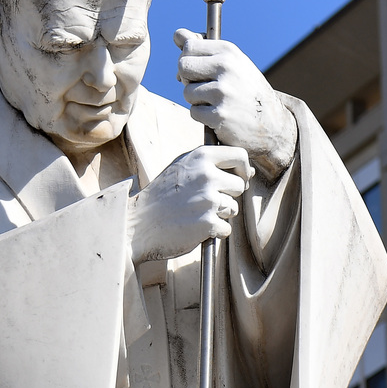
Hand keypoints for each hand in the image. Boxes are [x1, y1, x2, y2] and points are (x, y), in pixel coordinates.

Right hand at [127, 145, 251, 262]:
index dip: (243, 169)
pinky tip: (194, 228)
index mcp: (201, 157)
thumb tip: (249, 171)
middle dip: (227, 196)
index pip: (240, 156)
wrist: (138, 224)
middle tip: (204, 201)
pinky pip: (226, 228)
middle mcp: (207, 175)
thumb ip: (211, 164)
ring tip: (194, 214)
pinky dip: (213, 232)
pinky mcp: (208, 223)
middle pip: (239, 186)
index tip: (239, 179)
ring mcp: (208, 200)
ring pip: (232, 208)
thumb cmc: (161, 195)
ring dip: (219, 215)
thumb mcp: (181, 167)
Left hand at [174, 29, 296, 181]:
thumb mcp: (232, 62)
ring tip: (216, 102)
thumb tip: (178, 34)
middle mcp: (226, 68)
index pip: (188, 46)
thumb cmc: (246, 89)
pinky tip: (219, 115)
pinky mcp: (219, 115)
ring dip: (196, 100)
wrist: (272, 122)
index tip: (197, 69)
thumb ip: (203, 47)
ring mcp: (223, 92)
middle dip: (188, 79)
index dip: (188, 59)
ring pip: (187, 92)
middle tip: (204, 86)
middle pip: (183, 67)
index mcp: (229, 51)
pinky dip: (202, 116)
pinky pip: (193, 112)